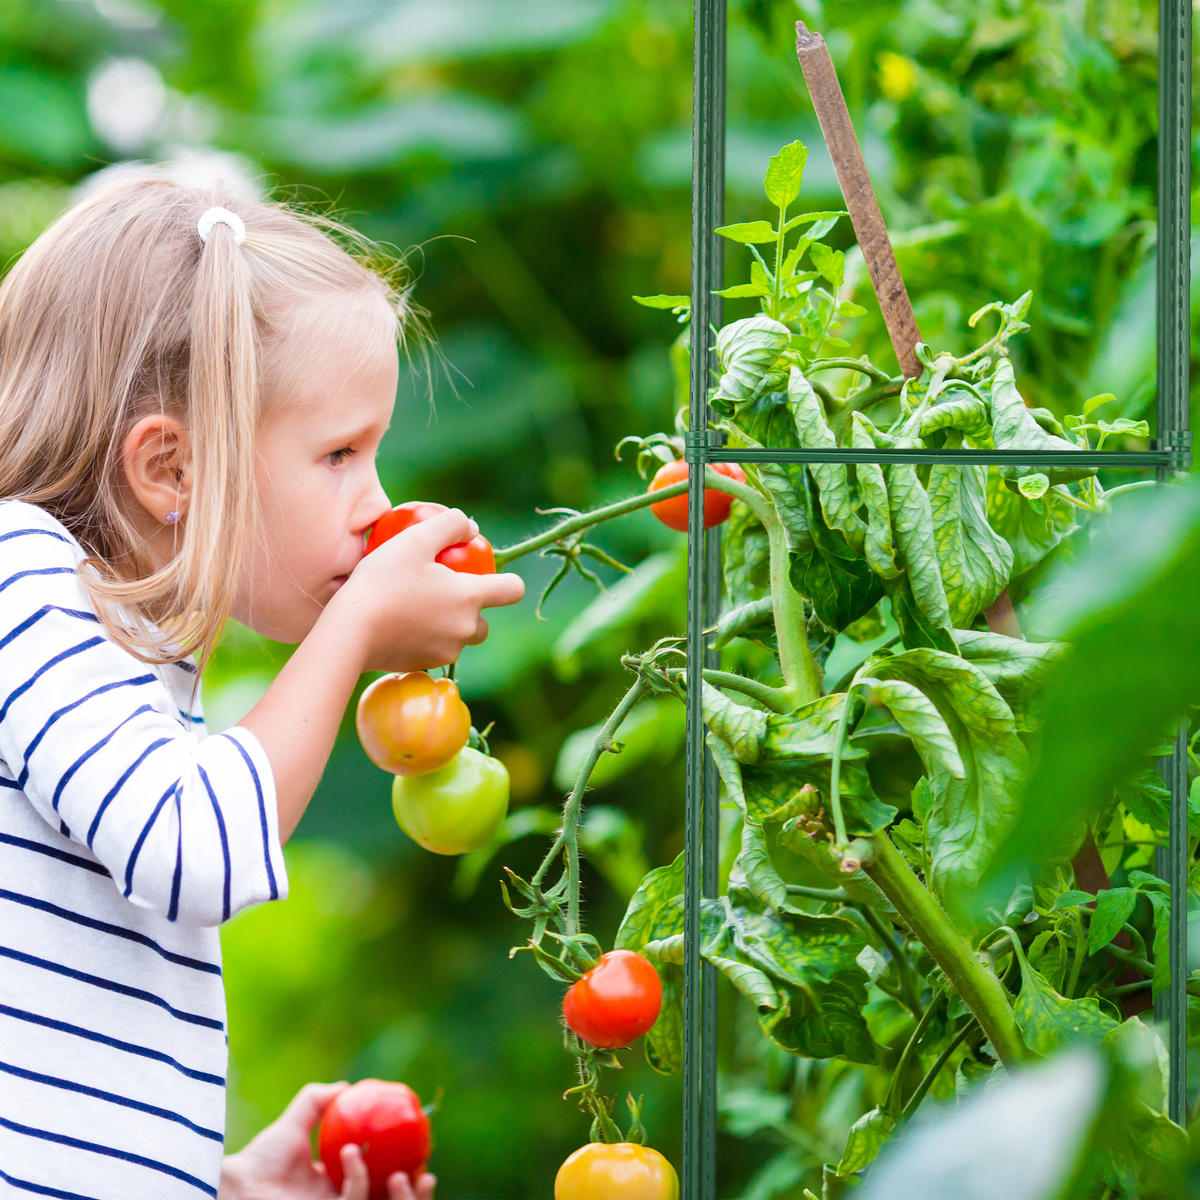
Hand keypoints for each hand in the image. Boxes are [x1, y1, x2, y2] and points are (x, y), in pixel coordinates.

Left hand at [219, 1082, 435, 1199]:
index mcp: (338, 1192)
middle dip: (416, 1199)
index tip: (422, 1154)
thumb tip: (347, 1086)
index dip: (406, 1178)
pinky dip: (358, 1178)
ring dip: (400, 1198)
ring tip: (399, 1173)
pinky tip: (350, 1153)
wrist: (238, 1185)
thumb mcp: (294, 1124)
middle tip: (425, 1173)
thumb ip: (317, 1102)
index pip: (382, 1190)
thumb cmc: (260, 1158)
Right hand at [332, 507, 524, 672]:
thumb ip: (450, 525)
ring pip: (457, 637)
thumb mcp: (415, 540)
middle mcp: (465, 629)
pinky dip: (424, 637)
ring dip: (446, 623)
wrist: (349, 631)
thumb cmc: (383, 581)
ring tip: (414, 604)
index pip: (513, 589)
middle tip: (440, 590)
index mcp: (470, 598)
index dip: (507, 580)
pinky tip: (397, 622)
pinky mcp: (423, 666)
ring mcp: (445, 652)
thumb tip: (471, 526)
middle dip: (470, 608)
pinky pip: (433, 649)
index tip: (486, 573)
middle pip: (484, 620)